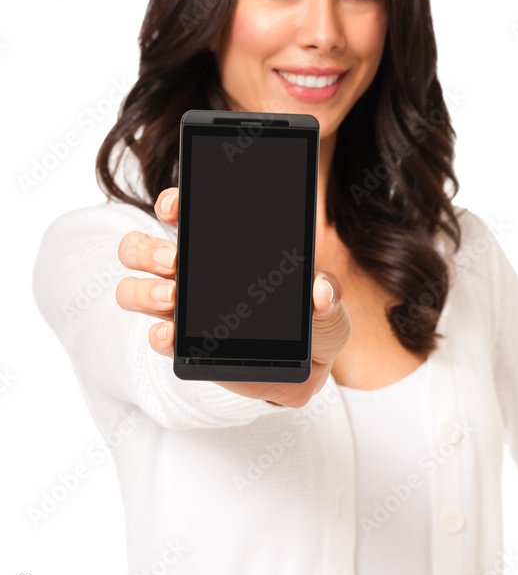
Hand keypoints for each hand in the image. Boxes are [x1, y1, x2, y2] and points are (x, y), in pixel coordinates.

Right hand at [115, 187, 351, 408]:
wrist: (306, 370)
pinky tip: (170, 332)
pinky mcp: (184, 345)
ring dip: (143, 290)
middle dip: (147, 249)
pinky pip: (156, 335)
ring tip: (169, 296)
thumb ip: (327, 296)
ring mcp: (182, 309)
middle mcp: (190, 274)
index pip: (182, 215)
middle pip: (141, 250)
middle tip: (173, 259)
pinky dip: (158, 334)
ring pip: (134, 290)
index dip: (171, 204)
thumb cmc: (313, 325)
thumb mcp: (326, 307)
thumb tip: (320, 290)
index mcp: (220, 249)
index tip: (173, 206)